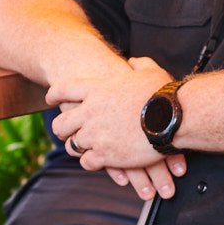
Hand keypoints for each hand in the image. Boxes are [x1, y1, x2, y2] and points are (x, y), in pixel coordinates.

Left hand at [48, 56, 186, 199]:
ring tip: (81, 148)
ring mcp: (96, 134)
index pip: (63, 90)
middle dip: (62, 128)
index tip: (50, 99)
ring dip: (76, 147)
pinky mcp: (106, 155)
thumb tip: (133, 62)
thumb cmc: (164, 93)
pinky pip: (87, 162)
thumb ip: (138, 65)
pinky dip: (91, 162)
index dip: (54, 95)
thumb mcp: (150, 71)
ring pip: (71, 145)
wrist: (173, 117)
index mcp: (97, 89)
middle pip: (61, 123)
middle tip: (64, 131)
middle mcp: (90, 112)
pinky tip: (97, 161)